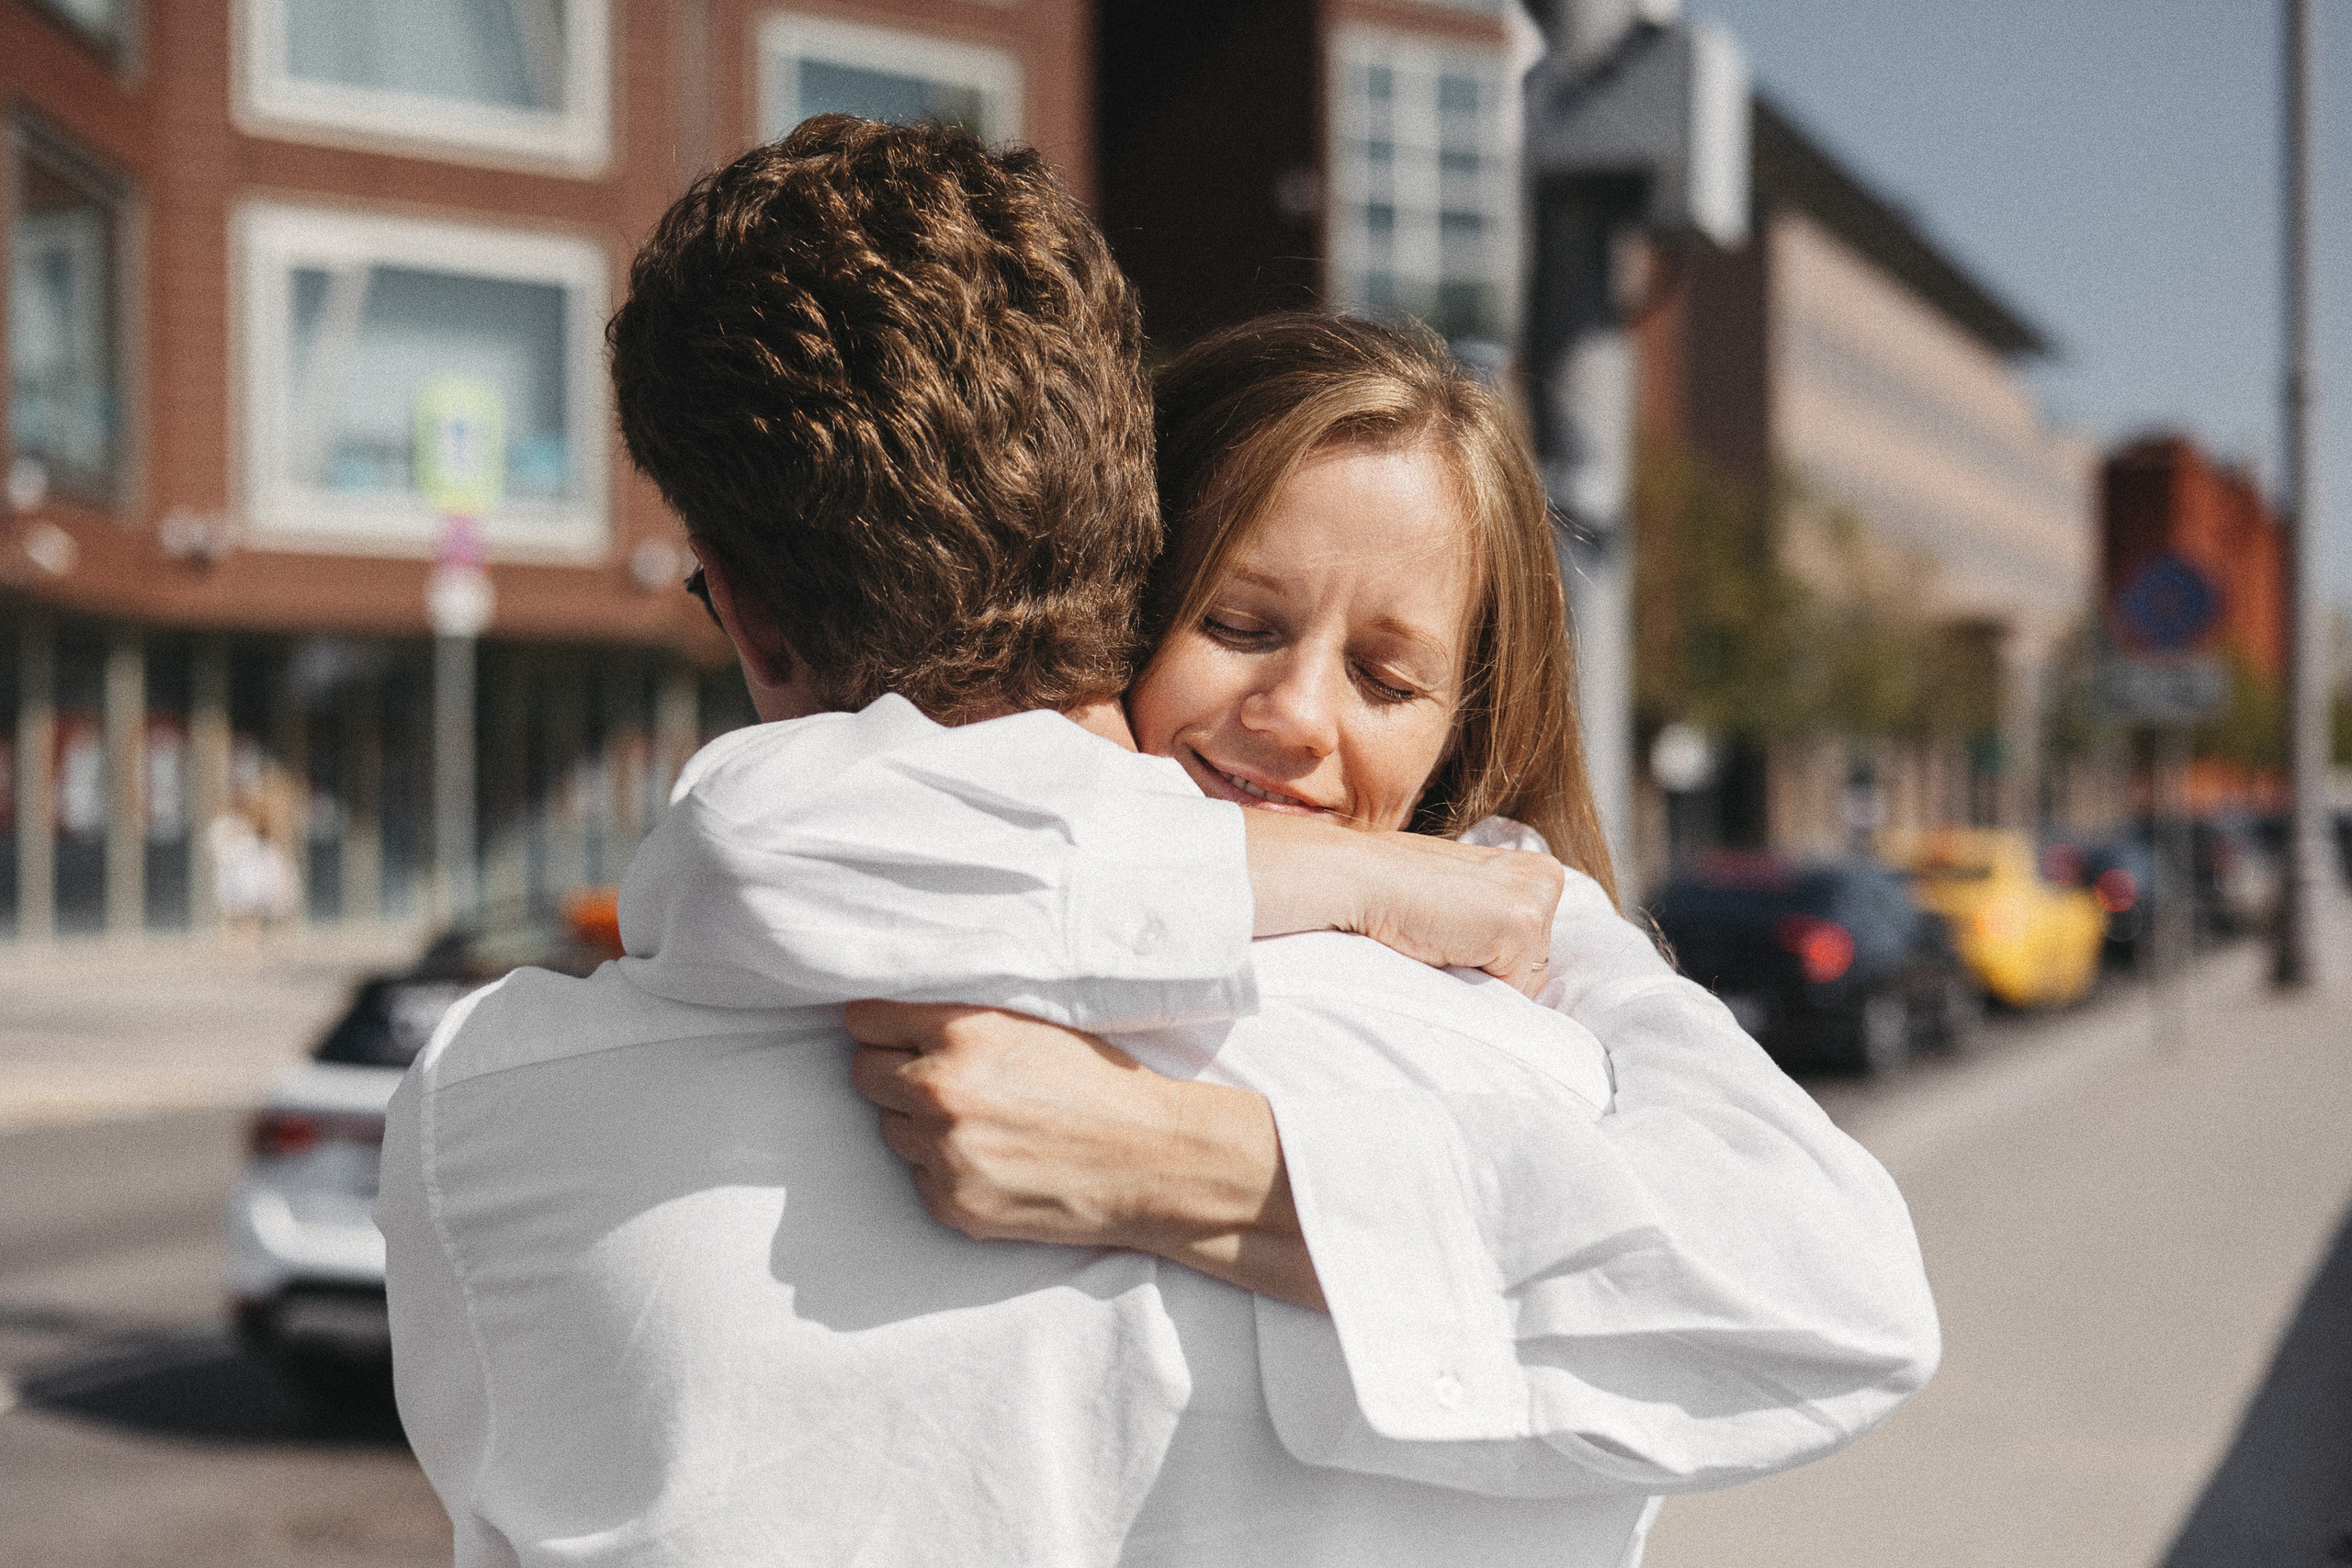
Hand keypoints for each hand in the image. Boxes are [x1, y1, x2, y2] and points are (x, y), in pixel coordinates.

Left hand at [843, 1001, 1325, 1310]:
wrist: (1153, 1161)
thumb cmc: (1102, 1084)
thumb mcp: (1035, 1023)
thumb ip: (964, 1018)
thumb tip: (899, 1015)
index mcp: (963, 1031)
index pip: (866, 1020)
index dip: (879, 1025)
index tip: (889, 1032)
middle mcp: (942, 1090)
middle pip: (864, 1074)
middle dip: (894, 1072)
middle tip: (941, 1078)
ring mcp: (944, 1152)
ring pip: (890, 1128)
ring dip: (920, 1124)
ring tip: (982, 1122)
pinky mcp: (951, 1203)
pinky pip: (918, 1176)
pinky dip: (945, 1169)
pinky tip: (995, 1160)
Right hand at [1244, 812, 1563, 994]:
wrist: (1357, 878)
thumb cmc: (1392, 890)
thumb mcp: (1455, 901)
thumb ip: (1487, 922)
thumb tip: (1510, 973)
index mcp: (1532, 870)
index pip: (1532, 951)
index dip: (1486, 961)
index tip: (1448, 935)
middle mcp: (1546, 878)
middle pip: (1534, 968)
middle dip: (1489, 971)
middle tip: (1440, 937)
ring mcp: (1538, 899)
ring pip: (1524, 983)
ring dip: (1480, 978)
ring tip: (1439, 939)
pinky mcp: (1522, 923)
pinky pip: (1509, 989)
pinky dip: (1473, 984)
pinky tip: (1441, 946)